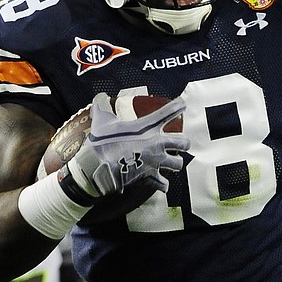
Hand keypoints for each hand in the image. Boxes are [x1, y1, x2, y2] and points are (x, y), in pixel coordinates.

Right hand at [68, 92, 189, 198]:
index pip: (169, 112)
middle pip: (184, 143)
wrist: (98, 166)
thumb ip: (103, 106)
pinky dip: (163, 184)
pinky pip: (164, 183)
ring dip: (175, 163)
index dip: (179, 106)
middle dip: (184, 143)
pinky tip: (162, 183)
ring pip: (178, 163)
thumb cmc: (101, 142)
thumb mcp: (102, 121)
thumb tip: (99, 97)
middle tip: (180, 143)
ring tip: (171, 162)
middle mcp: (156, 143)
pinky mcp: (150, 176)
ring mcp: (155, 161)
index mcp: (147, 126)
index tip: (183, 104)